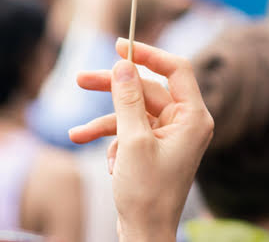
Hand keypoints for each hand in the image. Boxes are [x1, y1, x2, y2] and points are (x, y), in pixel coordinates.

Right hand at [69, 38, 213, 241]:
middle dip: (113, 89)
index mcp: (193, 117)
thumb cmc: (147, 194)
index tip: (119, 45)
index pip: (176, 69)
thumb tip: (123, 65)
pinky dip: (110, 141)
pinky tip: (96, 157)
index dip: (149, 54)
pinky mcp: (153, 148)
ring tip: (75, 133)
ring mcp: (169, 136)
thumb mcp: (133, 142)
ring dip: (104, 121)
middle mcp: (185, 123)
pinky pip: (129, 132)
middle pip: (147, 90)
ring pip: (133, 111)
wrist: (145, 235)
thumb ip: (127, 100)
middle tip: (80, 79)